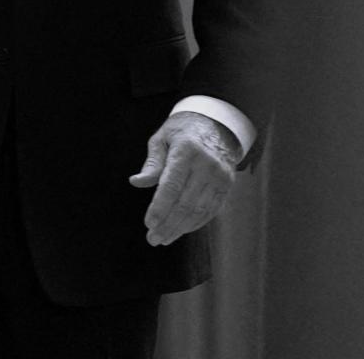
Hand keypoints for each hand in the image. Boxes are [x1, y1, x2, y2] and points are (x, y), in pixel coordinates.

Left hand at [128, 110, 241, 245]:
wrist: (216, 124)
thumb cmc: (182, 131)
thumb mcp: (162, 138)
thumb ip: (152, 162)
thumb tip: (136, 182)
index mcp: (186, 151)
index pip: (172, 186)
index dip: (160, 207)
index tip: (149, 223)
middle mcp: (206, 165)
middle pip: (185, 203)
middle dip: (168, 224)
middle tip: (152, 238)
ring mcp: (219, 176)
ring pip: (199, 210)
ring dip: (180, 228)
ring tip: (164, 238)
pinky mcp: (226, 185)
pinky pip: (211, 210)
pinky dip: (195, 223)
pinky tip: (181, 229)